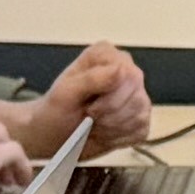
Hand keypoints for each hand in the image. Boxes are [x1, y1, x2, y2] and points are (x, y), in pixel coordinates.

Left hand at [2, 40, 156, 160]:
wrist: (53, 136)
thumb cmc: (54, 112)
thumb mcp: (64, 95)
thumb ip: (91, 79)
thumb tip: (121, 69)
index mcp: (107, 55)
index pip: (127, 75)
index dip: (110, 98)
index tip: (88, 108)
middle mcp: (126, 69)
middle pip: (136, 96)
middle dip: (111, 115)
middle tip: (89, 119)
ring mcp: (136, 93)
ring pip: (140, 114)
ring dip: (113, 128)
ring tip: (94, 126)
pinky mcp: (140, 117)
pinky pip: (141, 129)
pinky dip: (120, 137)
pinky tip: (104, 134)